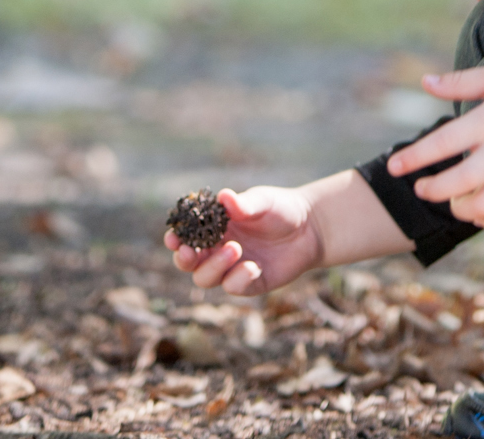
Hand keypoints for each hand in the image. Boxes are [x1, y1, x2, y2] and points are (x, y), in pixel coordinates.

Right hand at [164, 186, 322, 295]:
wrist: (310, 228)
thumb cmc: (280, 209)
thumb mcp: (262, 202)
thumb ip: (243, 204)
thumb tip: (224, 197)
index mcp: (213, 228)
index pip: (184, 236)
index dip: (174, 239)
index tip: (172, 238)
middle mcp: (216, 250)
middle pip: (187, 263)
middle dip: (184, 259)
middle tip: (190, 252)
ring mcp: (231, 269)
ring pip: (205, 278)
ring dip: (214, 266)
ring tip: (235, 249)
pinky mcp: (249, 283)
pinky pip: (233, 287)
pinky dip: (238, 278)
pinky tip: (254, 266)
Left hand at [385, 39, 483, 230]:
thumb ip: (458, 82)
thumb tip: (423, 82)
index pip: (443, 143)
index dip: (414, 157)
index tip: (393, 167)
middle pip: (459, 182)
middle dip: (433, 191)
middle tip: (421, 189)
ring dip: (462, 210)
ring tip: (453, 202)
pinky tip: (480, 213)